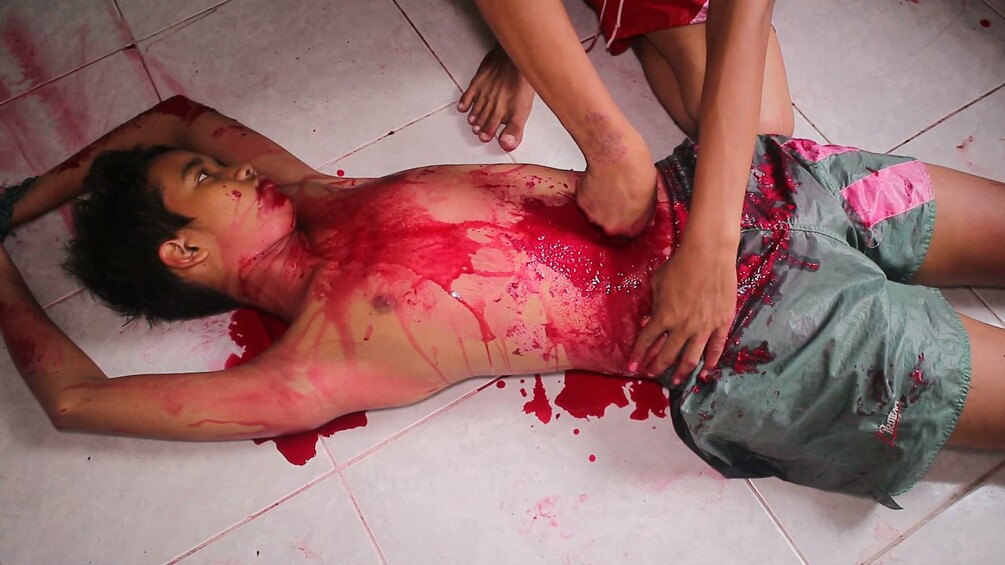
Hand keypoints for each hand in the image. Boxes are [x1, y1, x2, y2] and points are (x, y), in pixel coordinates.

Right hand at [575, 133, 656, 236]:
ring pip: (597, 215)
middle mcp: (610, 227)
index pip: (631, 234)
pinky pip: (587, 203)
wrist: (614, 154)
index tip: (630, 213)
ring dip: (602, 206)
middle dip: (615, 215)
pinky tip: (599, 183)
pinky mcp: (582, 203)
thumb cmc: (635, 168)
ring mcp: (594, 216)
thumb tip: (641, 212)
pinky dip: (591, 195)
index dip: (631, 222)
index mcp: (631, 227)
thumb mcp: (652, 194)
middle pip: (611, 226)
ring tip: (609, 188)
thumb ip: (644, 210)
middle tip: (618, 198)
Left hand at [629, 241, 737, 384]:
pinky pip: (715, 349)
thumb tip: (650, 320)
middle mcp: (681, 327)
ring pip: (690, 357)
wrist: (708, 255)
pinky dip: (710, 362)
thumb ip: (653, 304)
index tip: (632, 367)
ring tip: (676, 381)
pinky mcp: (721, 324)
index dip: (638, 354)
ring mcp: (703, 328)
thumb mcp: (657, 283)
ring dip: (681, 371)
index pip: (646, 341)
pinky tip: (705, 372)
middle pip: (666, 354)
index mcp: (663, 316)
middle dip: (657, 366)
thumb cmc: (679, 264)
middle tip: (652, 374)